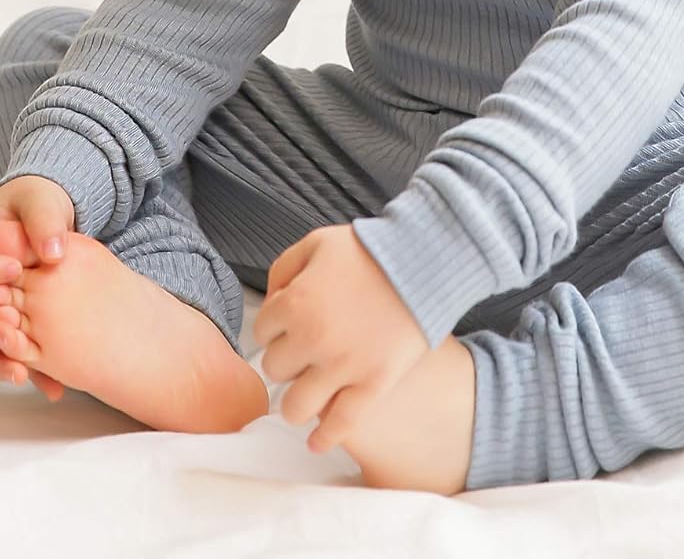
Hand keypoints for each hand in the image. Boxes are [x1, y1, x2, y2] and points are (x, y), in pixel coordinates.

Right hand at [0, 175, 75, 390]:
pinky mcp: (9, 326)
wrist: (52, 222)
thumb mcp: (40, 199)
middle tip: (10, 335)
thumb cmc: (37, 204)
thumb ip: (43, 218)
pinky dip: (29, 371)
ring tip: (22, 373)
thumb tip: (51, 253)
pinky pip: (10, 354)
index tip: (15, 269)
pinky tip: (52, 386)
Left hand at [254, 223, 429, 455]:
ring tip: (308, 392)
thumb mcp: (317, 242)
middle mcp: (313, 339)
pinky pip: (341, 424)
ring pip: (296, 407)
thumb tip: (272, 302)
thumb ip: (283, 269)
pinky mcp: (374, 384)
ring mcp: (344, 366)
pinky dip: (324, 438)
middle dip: (288, 358)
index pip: (262, 330)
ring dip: (297, 400)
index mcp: (296, 302)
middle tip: (305, 351)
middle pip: (276, 368)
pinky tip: (317, 442)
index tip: (291, 323)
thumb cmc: (368, 250)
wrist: (421, 262)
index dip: (276, 325)